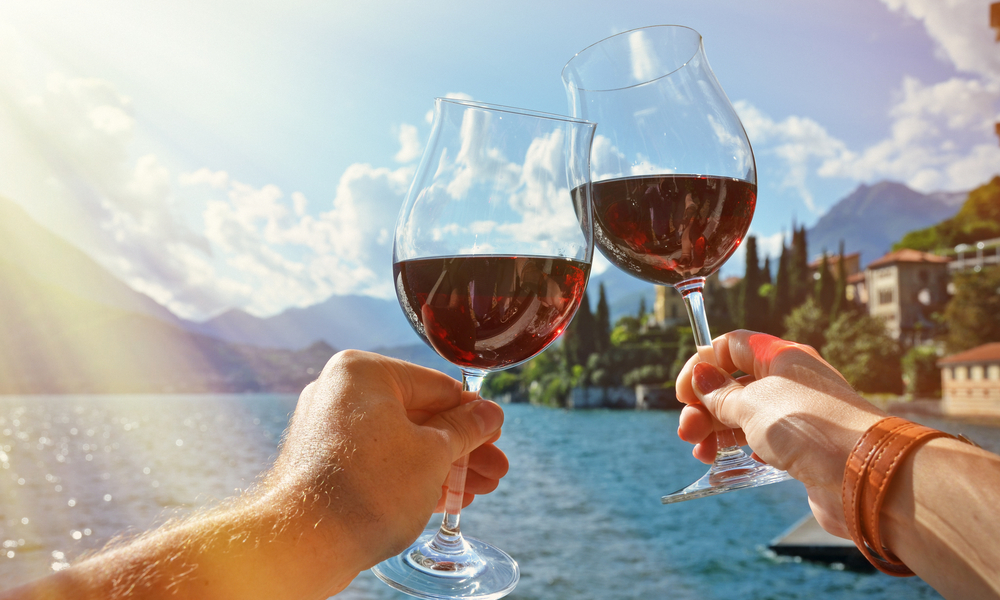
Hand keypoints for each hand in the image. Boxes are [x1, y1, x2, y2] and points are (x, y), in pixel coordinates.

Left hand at [262, 349, 507, 585]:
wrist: (305, 542)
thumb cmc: (368, 488)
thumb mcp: (433, 454)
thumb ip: (465, 430)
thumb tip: (489, 414)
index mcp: (364, 372)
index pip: (436, 386)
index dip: (473, 414)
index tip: (495, 434)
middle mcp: (341, 393)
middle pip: (420, 417)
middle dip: (461, 448)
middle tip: (494, 469)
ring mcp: (329, 430)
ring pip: (401, 443)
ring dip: (442, 466)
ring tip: (476, 490)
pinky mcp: (325, 464)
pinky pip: (378, 462)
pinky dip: (411, 477)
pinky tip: (446, 498)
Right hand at [674, 330, 884, 537]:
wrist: (865, 476)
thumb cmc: (810, 428)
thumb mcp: (753, 404)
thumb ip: (721, 393)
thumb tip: (700, 376)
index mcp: (781, 358)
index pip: (731, 346)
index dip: (703, 364)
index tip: (683, 392)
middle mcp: (790, 382)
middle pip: (734, 384)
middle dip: (704, 406)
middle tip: (686, 432)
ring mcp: (796, 415)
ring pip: (744, 415)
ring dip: (715, 431)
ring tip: (700, 453)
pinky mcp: (801, 448)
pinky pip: (759, 442)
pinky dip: (737, 449)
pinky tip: (723, 463)